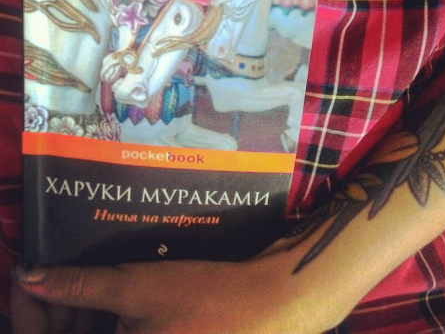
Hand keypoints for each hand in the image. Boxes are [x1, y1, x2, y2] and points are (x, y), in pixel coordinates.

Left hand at [11, 250, 344, 333]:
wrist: (266, 306)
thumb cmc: (204, 297)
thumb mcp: (139, 287)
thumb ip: (81, 286)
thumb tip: (30, 277)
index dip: (31, 314)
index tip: (27, 277)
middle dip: (55, 309)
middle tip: (50, 268)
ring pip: (97, 332)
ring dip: (81, 310)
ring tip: (76, 271)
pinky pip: (120, 332)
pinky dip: (106, 316)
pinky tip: (106, 286)